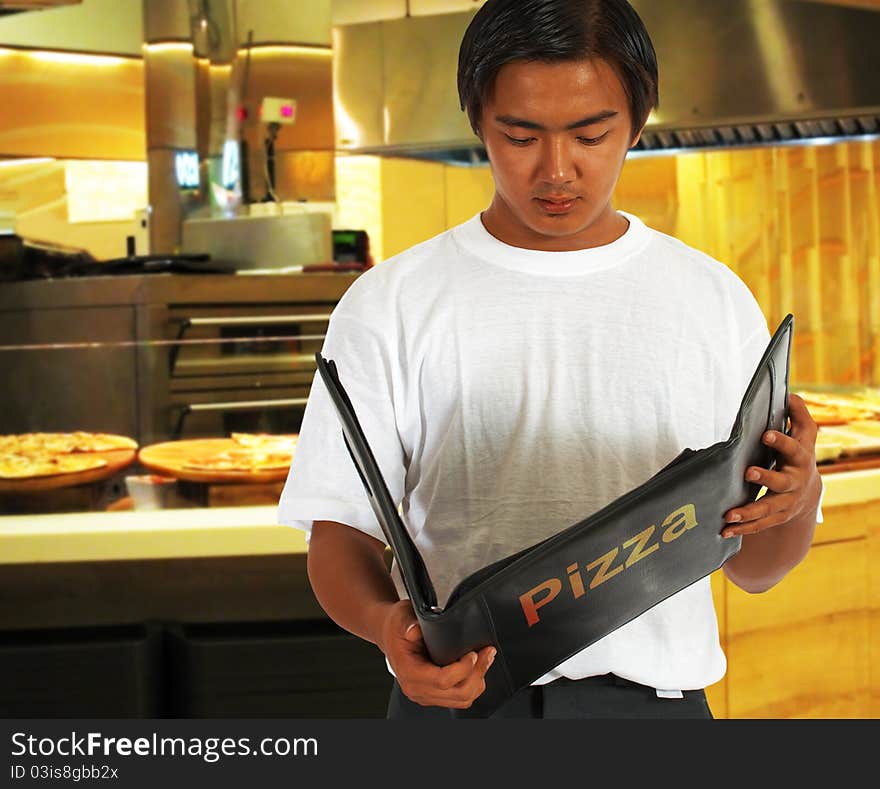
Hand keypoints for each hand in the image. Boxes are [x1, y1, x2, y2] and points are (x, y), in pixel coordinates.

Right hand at [378, 599, 496, 708]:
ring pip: (462, 700)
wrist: (389, 635)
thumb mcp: (401, 617)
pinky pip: (459, 698)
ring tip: (485, 659)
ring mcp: (425, 695)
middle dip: (477, 673)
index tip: (472, 652)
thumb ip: (408, 623)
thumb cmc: (397, 627)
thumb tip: (414, 630)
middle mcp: (416, 689)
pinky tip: (476, 668)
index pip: (442, 681)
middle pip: (458, 694)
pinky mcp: (434, 695)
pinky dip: (473, 685)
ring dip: (478, 680)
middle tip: (487, 653)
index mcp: (409, 673)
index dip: (463, 669)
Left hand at [722, 393, 821, 537]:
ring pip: (768, 509)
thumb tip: (791, 394)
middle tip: (748, 472)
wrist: (809, 491)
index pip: (794, 449)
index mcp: (800, 460)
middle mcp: (795, 483)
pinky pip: (759, 526)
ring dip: (749, 512)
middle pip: (782, 482)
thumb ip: (797, 414)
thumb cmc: (799, 455)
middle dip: (766, 478)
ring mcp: (786, 503)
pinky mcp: (776, 518)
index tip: (766, 434)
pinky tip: (724, 531)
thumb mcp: (803, 434)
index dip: (782, 441)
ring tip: (729, 515)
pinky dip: (742, 529)